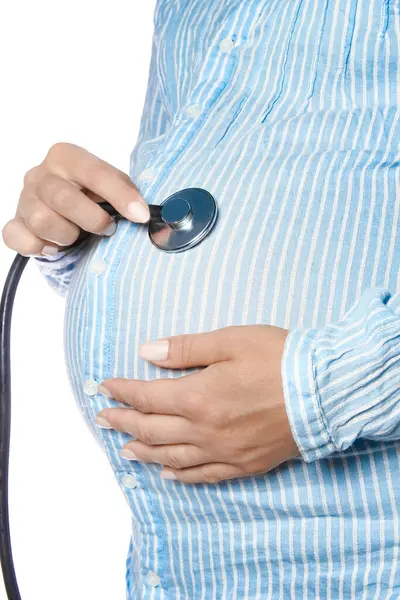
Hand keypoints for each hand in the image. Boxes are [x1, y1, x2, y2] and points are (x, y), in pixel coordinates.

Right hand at [2, 142, 149, 256]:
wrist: (66, 214)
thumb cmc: (93, 198)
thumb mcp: (112, 188)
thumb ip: (126, 193)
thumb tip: (142, 213)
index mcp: (66, 157)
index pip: (94, 172)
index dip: (120, 195)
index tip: (140, 215)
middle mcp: (40, 175)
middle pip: (62, 198)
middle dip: (92, 219)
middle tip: (107, 229)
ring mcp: (24, 199)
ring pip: (41, 221)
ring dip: (66, 236)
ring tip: (76, 236)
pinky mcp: (14, 224)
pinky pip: (18, 237)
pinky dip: (38, 247)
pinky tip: (53, 246)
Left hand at [97, 325, 299, 483]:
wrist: (324, 391)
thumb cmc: (278, 359)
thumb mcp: (229, 341)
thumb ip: (185, 349)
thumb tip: (146, 352)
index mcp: (197, 397)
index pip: (147, 397)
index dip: (123, 391)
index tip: (105, 387)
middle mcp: (204, 430)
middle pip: (152, 429)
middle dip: (123, 422)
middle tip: (102, 420)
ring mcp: (224, 451)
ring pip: (172, 456)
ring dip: (144, 451)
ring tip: (125, 449)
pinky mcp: (244, 463)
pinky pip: (204, 475)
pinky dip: (181, 475)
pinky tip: (168, 473)